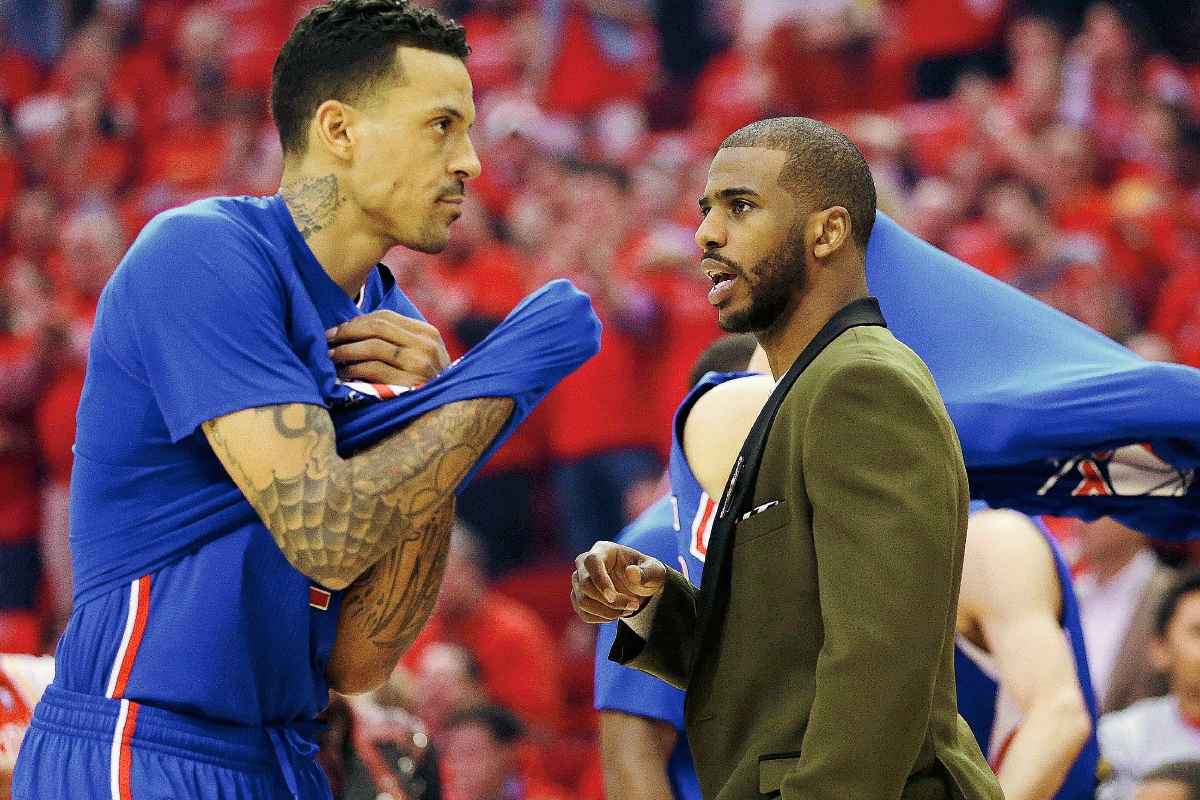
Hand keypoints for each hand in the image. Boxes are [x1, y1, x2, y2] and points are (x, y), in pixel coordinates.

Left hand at [327, 311, 450, 386]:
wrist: (449, 410)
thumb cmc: (428, 383)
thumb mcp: (423, 355)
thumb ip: (400, 340)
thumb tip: (355, 329)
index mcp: (428, 333)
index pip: (386, 317)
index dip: (357, 321)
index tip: (339, 329)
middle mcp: (425, 345)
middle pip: (377, 327)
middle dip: (347, 331)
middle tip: (328, 338)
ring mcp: (419, 364)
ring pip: (373, 346)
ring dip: (346, 350)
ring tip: (330, 356)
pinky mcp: (408, 383)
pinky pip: (372, 369)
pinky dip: (352, 369)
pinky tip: (342, 373)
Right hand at [571, 541, 665, 623]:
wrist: (639, 586)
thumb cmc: (645, 573)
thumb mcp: (654, 571)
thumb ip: (646, 572)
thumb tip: (631, 572)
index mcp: (603, 549)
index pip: (592, 561)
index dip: (599, 579)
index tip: (612, 597)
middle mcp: (585, 563)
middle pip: (586, 584)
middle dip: (610, 601)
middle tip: (634, 606)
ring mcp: (579, 581)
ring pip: (582, 601)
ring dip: (607, 612)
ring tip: (628, 610)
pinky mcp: (578, 597)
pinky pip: (583, 613)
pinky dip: (601, 618)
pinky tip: (617, 614)